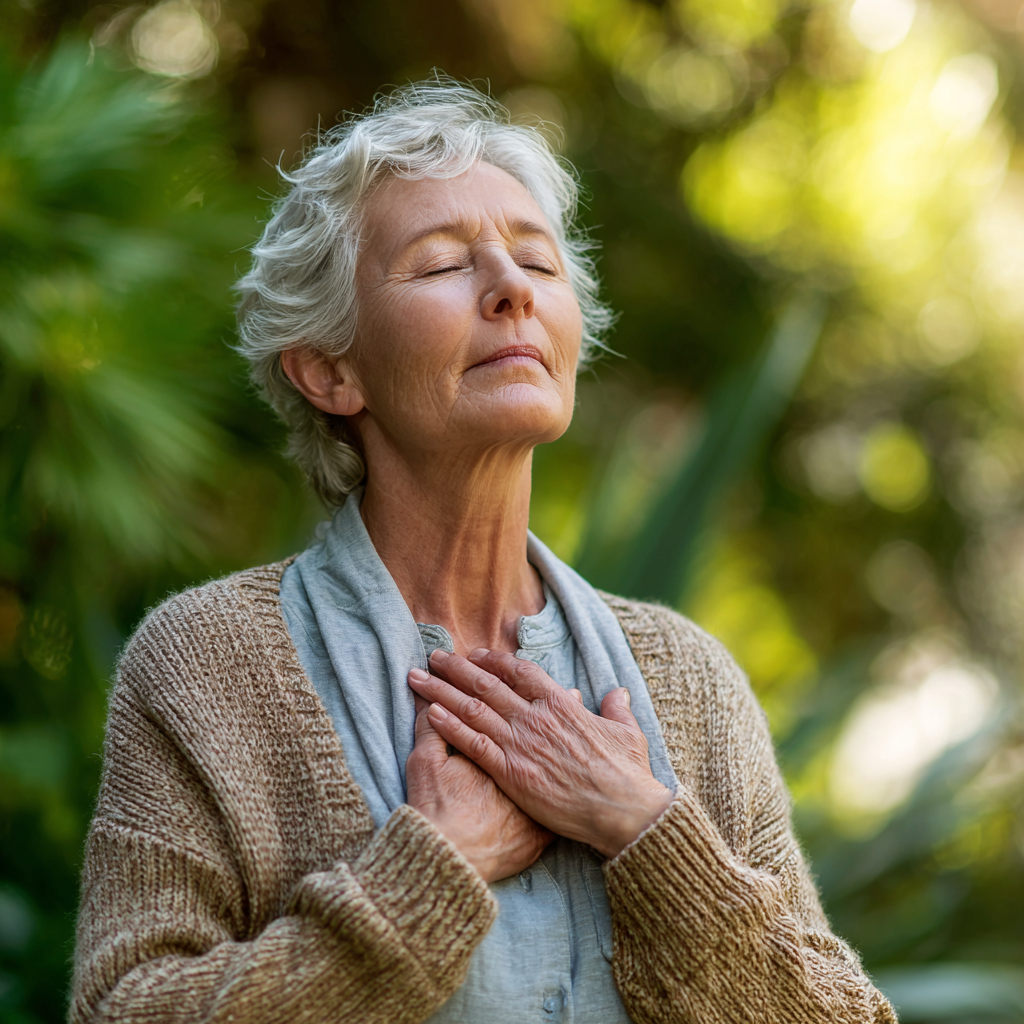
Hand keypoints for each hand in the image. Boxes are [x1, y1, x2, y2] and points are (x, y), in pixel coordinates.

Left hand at [408, 651, 673, 858]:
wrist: (622, 810)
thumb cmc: (627, 774)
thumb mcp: (627, 733)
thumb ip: (617, 709)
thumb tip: (618, 692)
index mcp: (560, 704)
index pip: (520, 672)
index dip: (493, 661)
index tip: (474, 654)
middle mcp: (536, 717)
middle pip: (487, 684)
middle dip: (456, 668)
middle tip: (433, 657)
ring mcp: (522, 743)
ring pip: (473, 709)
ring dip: (442, 691)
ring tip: (418, 678)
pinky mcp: (512, 772)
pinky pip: (474, 743)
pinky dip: (451, 726)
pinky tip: (430, 714)